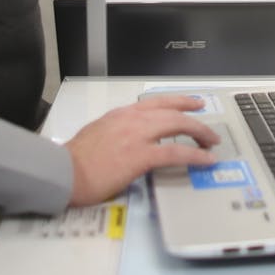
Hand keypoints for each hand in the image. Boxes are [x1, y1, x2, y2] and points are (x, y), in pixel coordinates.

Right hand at [63, 94, 219, 205]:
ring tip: (211, 142)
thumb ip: (117, 131)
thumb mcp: (98, 133)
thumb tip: (129, 139)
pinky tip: (205, 159)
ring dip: (199, 133)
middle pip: (172, 112)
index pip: (156, 103)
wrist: (63, 172)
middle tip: (209, 129)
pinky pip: (176, 153)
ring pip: (178, 126)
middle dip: (195, 119)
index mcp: (121, 114)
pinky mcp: (140, 156)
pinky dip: (195, 155)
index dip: (178, 102)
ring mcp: (137, 136)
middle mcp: (132, 119)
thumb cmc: (74, 159)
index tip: (192, 104)